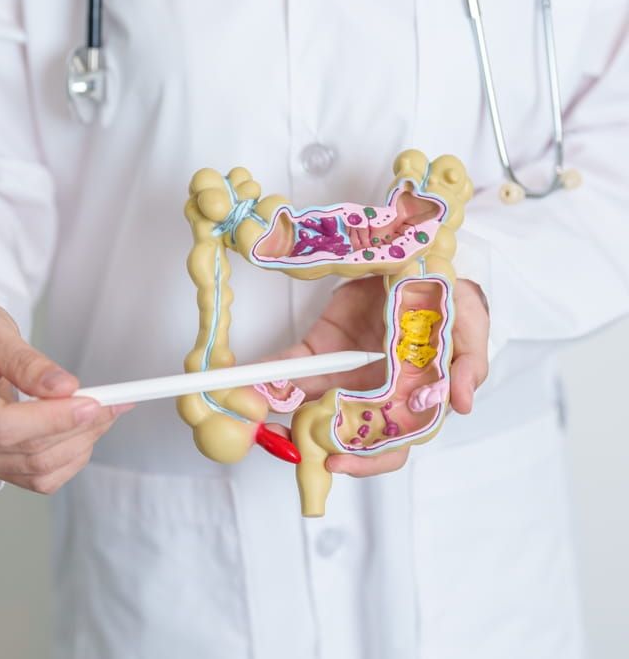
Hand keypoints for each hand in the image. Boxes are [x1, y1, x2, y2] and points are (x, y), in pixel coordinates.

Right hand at [0, 299, 131, 493]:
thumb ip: (26, 361)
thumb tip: (65, 388)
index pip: (0, 425)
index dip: (50, 419)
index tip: (90, 402)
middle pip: (24, 451)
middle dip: (77, 428)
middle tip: (112, 401)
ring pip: (37, 469)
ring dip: (79, 444)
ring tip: (103, 411)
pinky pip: (36, 476)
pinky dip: (68, 457)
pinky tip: (84, 431)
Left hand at [268, 277, 488, 476]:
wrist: (418, 262)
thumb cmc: (450, 306)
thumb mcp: (470, 329)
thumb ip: (469, 364)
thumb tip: (462, 405)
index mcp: (409, 402)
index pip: (386, 446)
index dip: (363, 460)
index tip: (335, 461)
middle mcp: (371, 396)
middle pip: (340, 436)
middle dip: (311, 444)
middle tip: (288, 445)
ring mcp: (343, 374)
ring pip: (308, 407)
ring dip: (282, 413)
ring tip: (258, 415)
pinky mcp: (321, 348)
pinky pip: (294, 365)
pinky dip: (271, 372)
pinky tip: (252, 376)